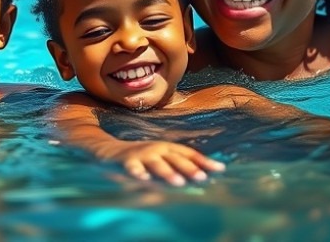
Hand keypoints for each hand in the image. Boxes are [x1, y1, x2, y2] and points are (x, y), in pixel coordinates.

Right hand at [99, 140, 225, 185]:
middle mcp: (156, 149)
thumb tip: (204, 176)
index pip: (189, 153)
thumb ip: (178, 166)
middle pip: (175, 158)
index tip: (220, 169)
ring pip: (156, 164)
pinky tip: (143, 179)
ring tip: (178, 183)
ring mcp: (141, 154)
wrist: (109, 151)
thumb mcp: (161, 158)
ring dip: (168, 172)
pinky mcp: (126, 161)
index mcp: (167, 148)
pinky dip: (138, 172)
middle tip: (201, 178)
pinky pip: (132, 167)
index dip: (204, 161)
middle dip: (189, 168)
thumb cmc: (140, 157)